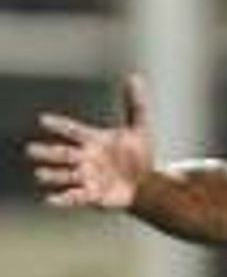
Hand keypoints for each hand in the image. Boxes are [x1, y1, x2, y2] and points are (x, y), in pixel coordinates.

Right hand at [27, 73, 153, 208]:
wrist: (145, 184)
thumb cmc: (137, 156)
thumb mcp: (139, 129)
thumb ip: (135, 105)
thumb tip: (134, 77)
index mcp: (92, 140)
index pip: (73, 130)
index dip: (60, 126)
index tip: (44, 120)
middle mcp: (84, 158)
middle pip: (62, 154)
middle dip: (47, 153)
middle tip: (31, 150)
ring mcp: (86, 177)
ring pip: (64, 175)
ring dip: (52, 175)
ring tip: (40, 174)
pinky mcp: (91, 195)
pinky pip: (75, 197)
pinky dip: (63, 199)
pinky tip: (50, 199)